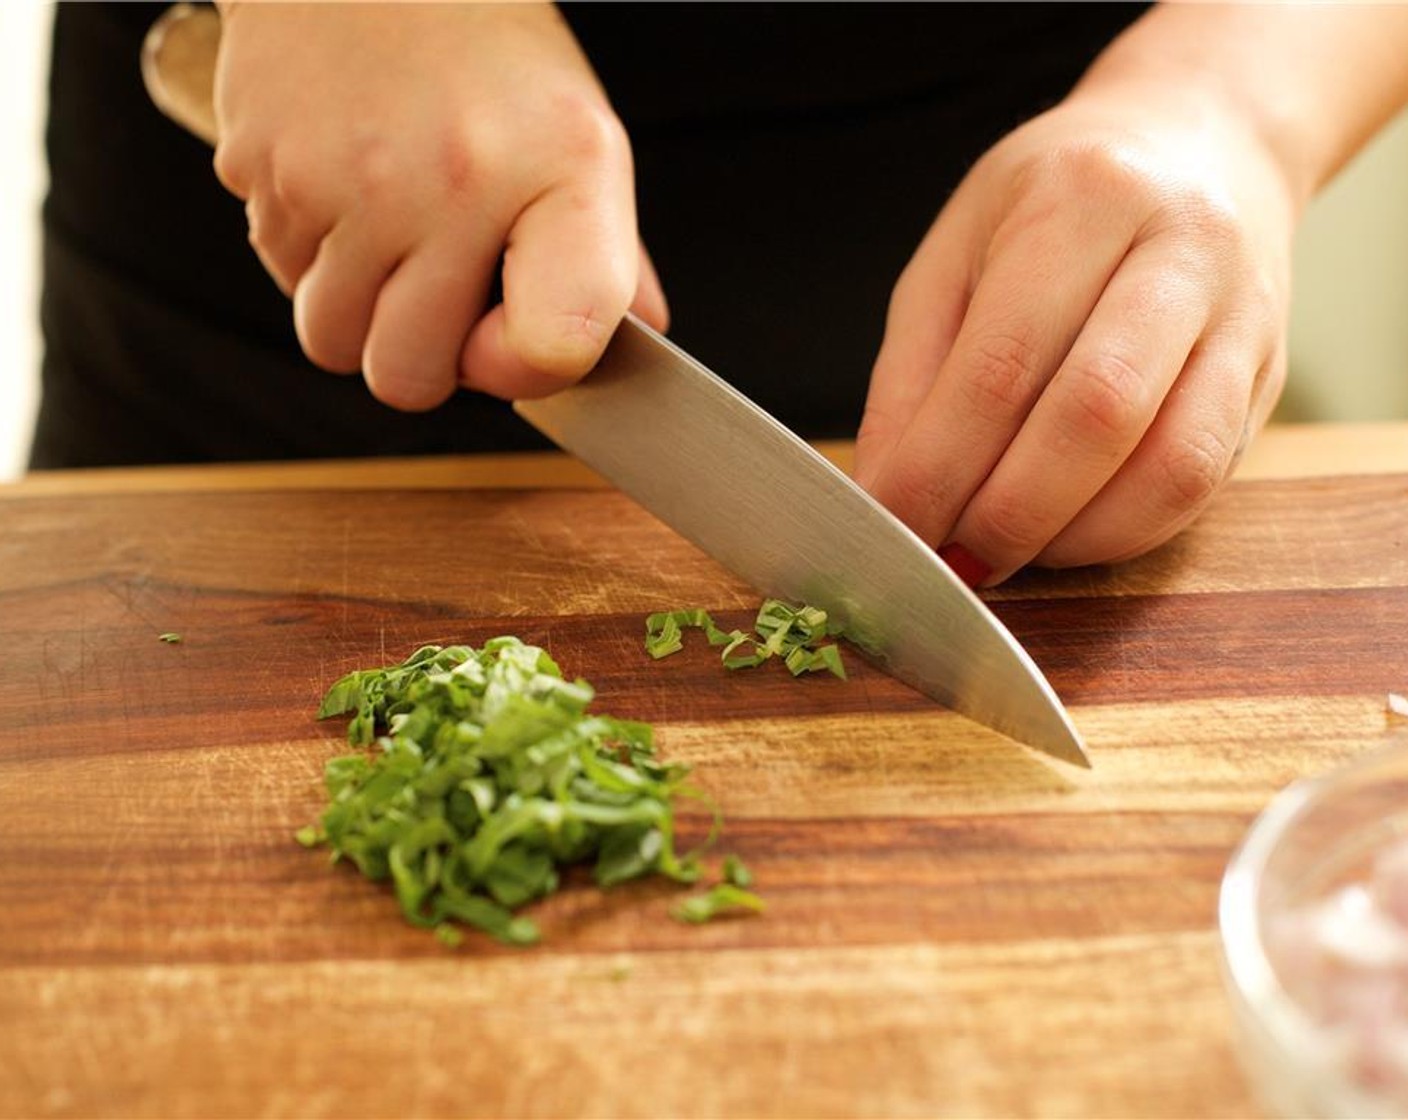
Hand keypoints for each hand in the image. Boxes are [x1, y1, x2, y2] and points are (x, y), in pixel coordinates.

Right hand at [211, 2, 666, 409]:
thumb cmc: (485, 49)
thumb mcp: (580, 135)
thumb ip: (610, 255)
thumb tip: (641, 342)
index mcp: (557, 172)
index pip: (551, 345)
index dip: (526, 371)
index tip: (513, 337)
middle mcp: (449, 182)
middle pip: (409, 378)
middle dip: (424, 357)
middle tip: (440, 294)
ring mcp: (343, 179)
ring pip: (332, 342)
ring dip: (359, 315)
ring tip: (390, 241)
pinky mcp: (261, 167)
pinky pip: (281, 277)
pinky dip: (311, 258)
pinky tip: (344, 193)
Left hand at [854, 80, 1297, 584]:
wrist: (1204, 141)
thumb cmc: (1055, 202)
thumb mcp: (956, 254)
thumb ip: (911, 376)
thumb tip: (887, 494)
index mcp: (1081, 199)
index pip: (1001, 361)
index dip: (940, 467)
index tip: (896, 529)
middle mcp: (1179, 250)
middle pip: (1094, 415)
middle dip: (1006, 514)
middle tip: (949, 561)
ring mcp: (1242, 318)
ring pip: (1168, 464)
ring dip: (1071, 539)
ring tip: (1004, 555)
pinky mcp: (1270, 379)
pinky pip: (1202, 482)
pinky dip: (1121, 532)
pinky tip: (1064, 537)